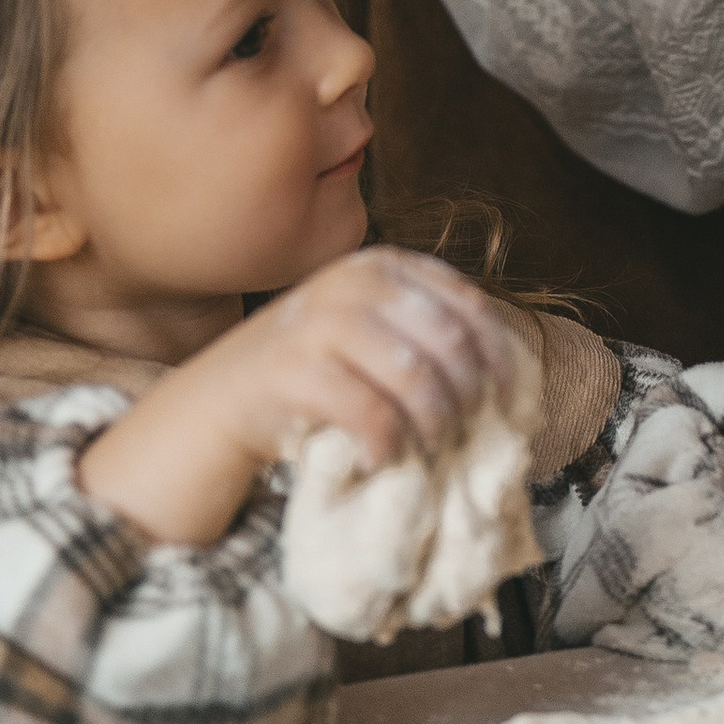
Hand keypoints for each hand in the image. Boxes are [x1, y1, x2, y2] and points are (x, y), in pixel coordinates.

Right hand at [78, 250, 518, 547]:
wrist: (217, 404)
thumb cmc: (308, 374)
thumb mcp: (368, 332)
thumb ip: (422, 330)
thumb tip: (501, 371)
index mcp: (379, 266)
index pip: (464, 302)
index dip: (495, 350)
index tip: (505, 394)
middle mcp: (352, 283)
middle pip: (448, 342)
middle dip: (469, 394)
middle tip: (467, 431)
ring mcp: (321, 323)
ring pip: (417, 378)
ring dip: (434, 423)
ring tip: (430, 446)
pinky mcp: (294, 371)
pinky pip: (371, 412)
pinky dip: (388, 443)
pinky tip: (383, 458)